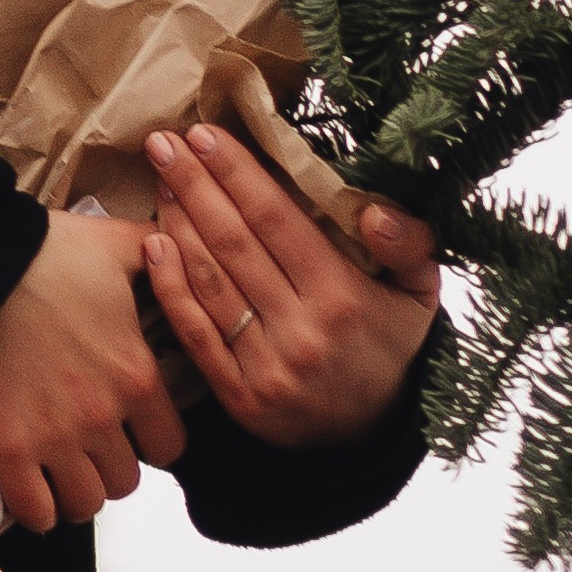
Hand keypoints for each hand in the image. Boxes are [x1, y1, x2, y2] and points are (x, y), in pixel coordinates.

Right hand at [0, 209, 187, 535]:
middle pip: (127, 482)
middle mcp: (103, 416)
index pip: (170, 447)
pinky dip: (36, 507)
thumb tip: (185, 246)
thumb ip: (162, 255)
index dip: (151, 440)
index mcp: (136, 375)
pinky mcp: (6, 446)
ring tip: (60, 468)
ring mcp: (53, 436)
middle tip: (89, 444)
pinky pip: (35, 510)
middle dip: (111, 465)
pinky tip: (30, 484)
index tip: (130, 426)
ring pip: (86, 503)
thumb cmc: (45, 252)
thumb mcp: (116, 245)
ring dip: (76, 490)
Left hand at [141, 125, 439, 449]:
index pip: (276, 219)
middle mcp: (301, 331)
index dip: (237, 174)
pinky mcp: (237, 396)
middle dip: (194, 184)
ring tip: (160, 179)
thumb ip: (409, 245)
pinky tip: (152, 244)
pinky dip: (169, 286)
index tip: (205, 134)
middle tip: (163, 142)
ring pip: (209, 281)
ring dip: (177, 223)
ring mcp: (264, 366)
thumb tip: (374, 209)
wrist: (370, 437)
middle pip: (233, 242)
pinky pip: (194, 332)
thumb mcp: (419, 294)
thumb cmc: (388, 346)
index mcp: (343, 297)